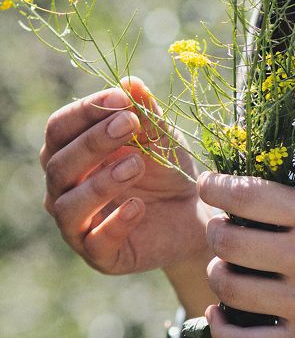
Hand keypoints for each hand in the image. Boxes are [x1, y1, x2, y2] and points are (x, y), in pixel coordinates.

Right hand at [40, 77, 209, 276]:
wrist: (192, 210)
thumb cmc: (164, 164)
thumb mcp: (159, 134)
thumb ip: (145, 111)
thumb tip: (130, 81)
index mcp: (71, 151)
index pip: (59, 128)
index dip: (85, 111)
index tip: (120, 97)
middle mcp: (64, 188)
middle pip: (59, 164)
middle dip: (93, 142)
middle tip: (130, 124)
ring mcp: (78, 225)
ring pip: (68, 206)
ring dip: (100, 182)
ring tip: (135, 165)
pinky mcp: (100, 256)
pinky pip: (94, 243)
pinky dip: (114, 224)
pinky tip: (138, 206)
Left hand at [198, 173, 294, 337]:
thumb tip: (260, 200)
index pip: (250, 194)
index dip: (218, 186)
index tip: (208, 183)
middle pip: (230, 239)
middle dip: (215, 229)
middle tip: (218, 225)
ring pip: (230, 287)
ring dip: (218, 273)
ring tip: (224, 265)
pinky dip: (223, 327)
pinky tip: (221, 315)